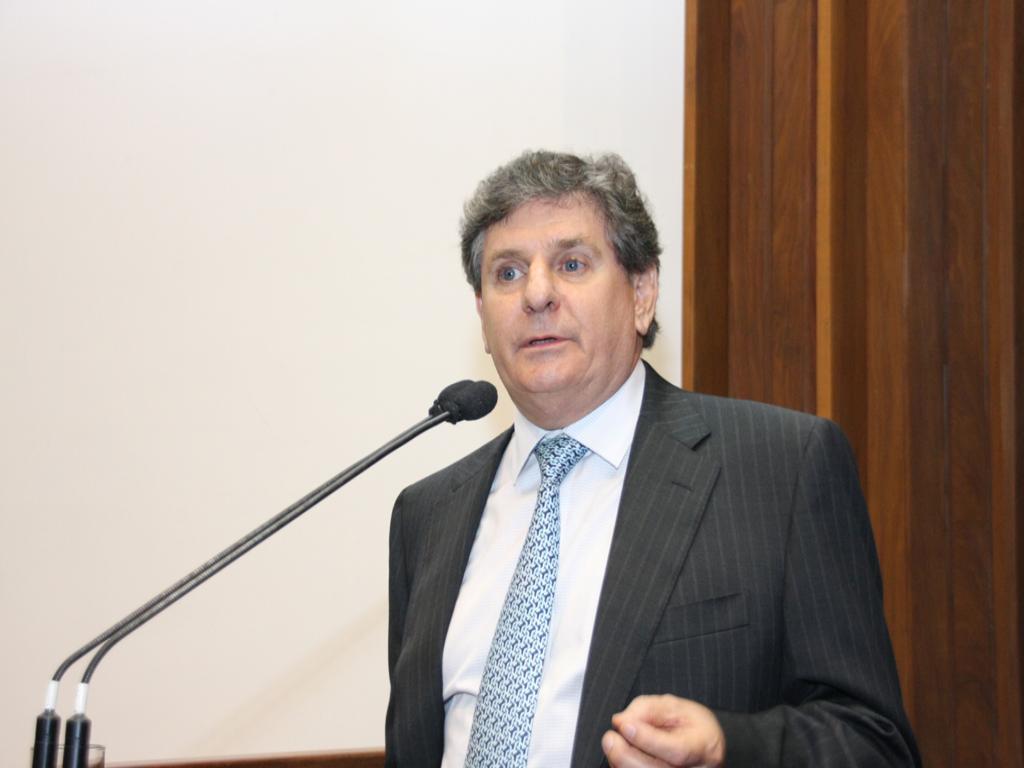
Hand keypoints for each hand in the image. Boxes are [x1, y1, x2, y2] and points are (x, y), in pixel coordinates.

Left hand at [601, 694, 725, 766]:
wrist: (702, 743)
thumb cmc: (691, 724)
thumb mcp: (675, 706)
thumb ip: (648, 709)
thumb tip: (622, 721)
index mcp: (704, 747)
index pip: (677, 750)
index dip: (648, 739)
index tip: (625, 726)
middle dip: (626, 755)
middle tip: (610, 738)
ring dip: (621, 762)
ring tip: (613, 743)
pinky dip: (623, 767)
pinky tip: (621, 755)